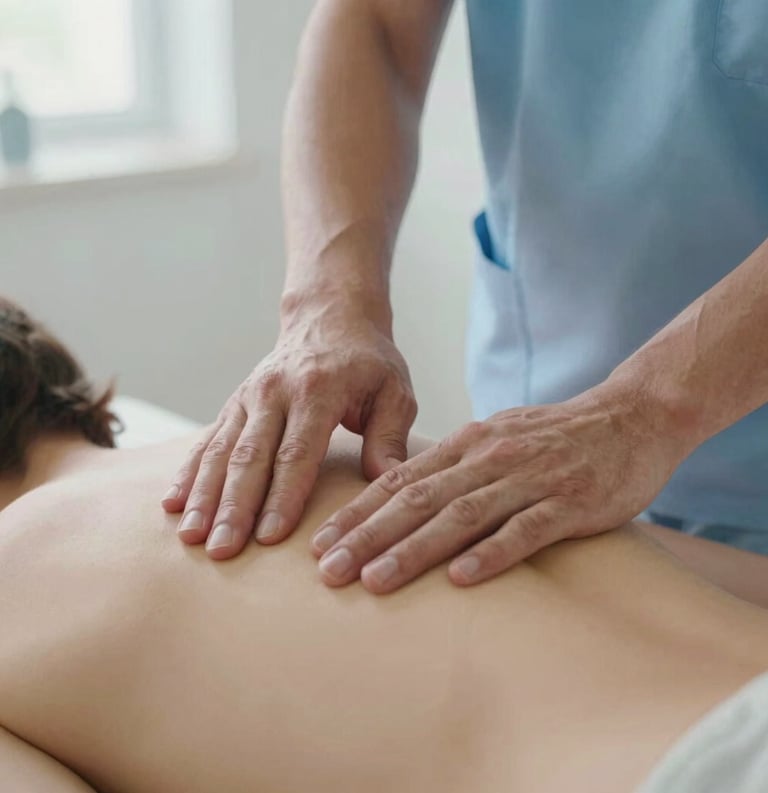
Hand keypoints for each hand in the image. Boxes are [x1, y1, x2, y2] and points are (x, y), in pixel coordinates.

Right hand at [162, 307, 416, 559]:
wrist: (329, 318)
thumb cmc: (367, 362)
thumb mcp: (394, 391)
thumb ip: (390, 436)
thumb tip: (387, 482)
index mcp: (318, 390)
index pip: (297, 451)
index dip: (282, 495)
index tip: (270, 536)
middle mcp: (275, 392)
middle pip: (250, 456)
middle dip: (233, 507)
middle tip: (221, 550)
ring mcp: (249, 398)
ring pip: (220, 451)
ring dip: (203, 496)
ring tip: (190, 537)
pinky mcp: (234, 404)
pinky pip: (206, 440)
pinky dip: (187, 473)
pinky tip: (171, 505)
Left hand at [310, 383, 687, 592]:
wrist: (632, 416)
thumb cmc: (557, 435)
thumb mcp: (497, 437)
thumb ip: (456, 465)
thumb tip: (406, 494)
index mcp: (468, 443)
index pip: (400, 479)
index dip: (357, 513)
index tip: (319, 543)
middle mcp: (490, 457)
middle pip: (418, 499)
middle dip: (368, 536)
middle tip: (327, 571)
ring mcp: (530, 478)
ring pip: (461, 515)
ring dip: (414, 549)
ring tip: (374, 581)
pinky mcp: (570, 501)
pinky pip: (525, 529)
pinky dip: (491, 553)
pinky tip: (460, 579)